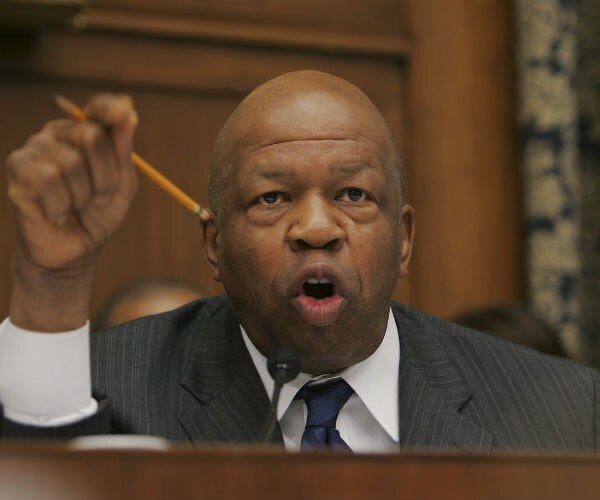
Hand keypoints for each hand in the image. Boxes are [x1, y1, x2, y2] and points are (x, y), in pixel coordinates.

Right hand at [5, 94, 137, 330]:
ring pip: (71, 162)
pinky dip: (60, 204)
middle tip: (100, 198)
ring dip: (82, 196)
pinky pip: (47, 178)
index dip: (112, 109)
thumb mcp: (122, 185)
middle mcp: (58, 134)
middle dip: (105, 176)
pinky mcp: (18, 168)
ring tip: (76, 207)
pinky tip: (57, 212)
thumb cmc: (98, 216)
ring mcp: (35, 149)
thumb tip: (129, 110)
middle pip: (91, 135)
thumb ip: (123, 151)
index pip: (99, 108)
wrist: (73, 252)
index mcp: (86, 133)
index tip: (126, 113)